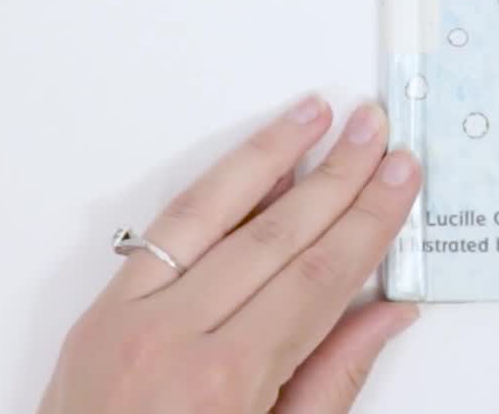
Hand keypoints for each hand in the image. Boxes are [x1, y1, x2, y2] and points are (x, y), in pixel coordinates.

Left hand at [40, 98, 423, 413]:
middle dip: (336, 178)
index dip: (367, 223)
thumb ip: (332, 382)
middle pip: (275, 236)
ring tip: (315, 114)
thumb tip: (388, 314)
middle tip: (377, 132)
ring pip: (211, 213)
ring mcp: (128, 320)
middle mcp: (173, 340)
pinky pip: (161, 233)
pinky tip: (248, 164)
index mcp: (226, 384)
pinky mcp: (98, 314)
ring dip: (270, 156)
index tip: (401, 179)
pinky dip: (210, 190)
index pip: (317, 278)